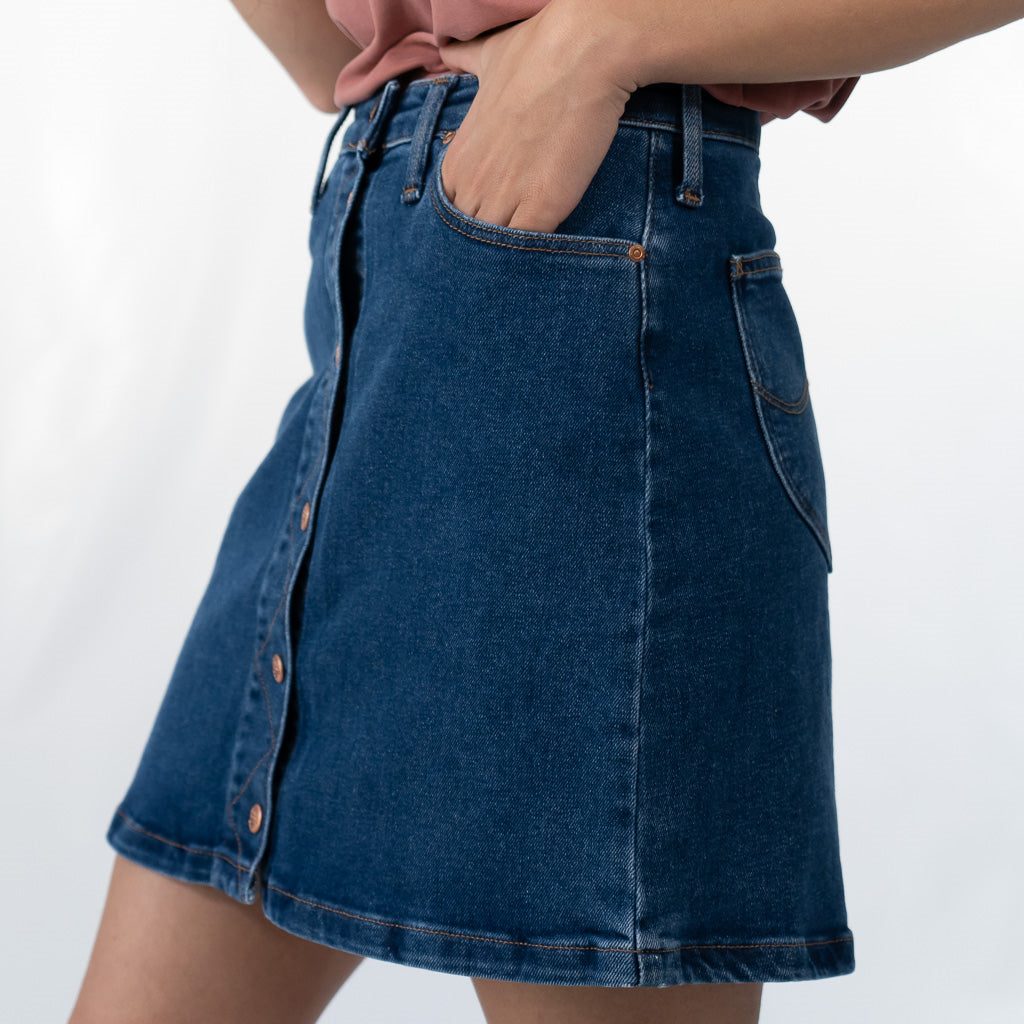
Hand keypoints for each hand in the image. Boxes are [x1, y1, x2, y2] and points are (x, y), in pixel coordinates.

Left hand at [436, 0, 634, 234]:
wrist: (584, 53)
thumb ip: (463, 61)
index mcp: (457, 161)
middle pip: (472, 238)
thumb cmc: (538, 52)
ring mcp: (505, 199)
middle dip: (488, 243)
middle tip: (512, 238)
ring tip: (527, 256)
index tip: (497, 215)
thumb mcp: (487, 57)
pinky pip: (529, 248)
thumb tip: (447, 50)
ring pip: (497, 248)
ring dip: (511, 254)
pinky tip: (549, 249)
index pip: (452, 214)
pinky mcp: (542, 208)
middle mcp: (473, 184)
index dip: (474, 219)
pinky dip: (537, 254)